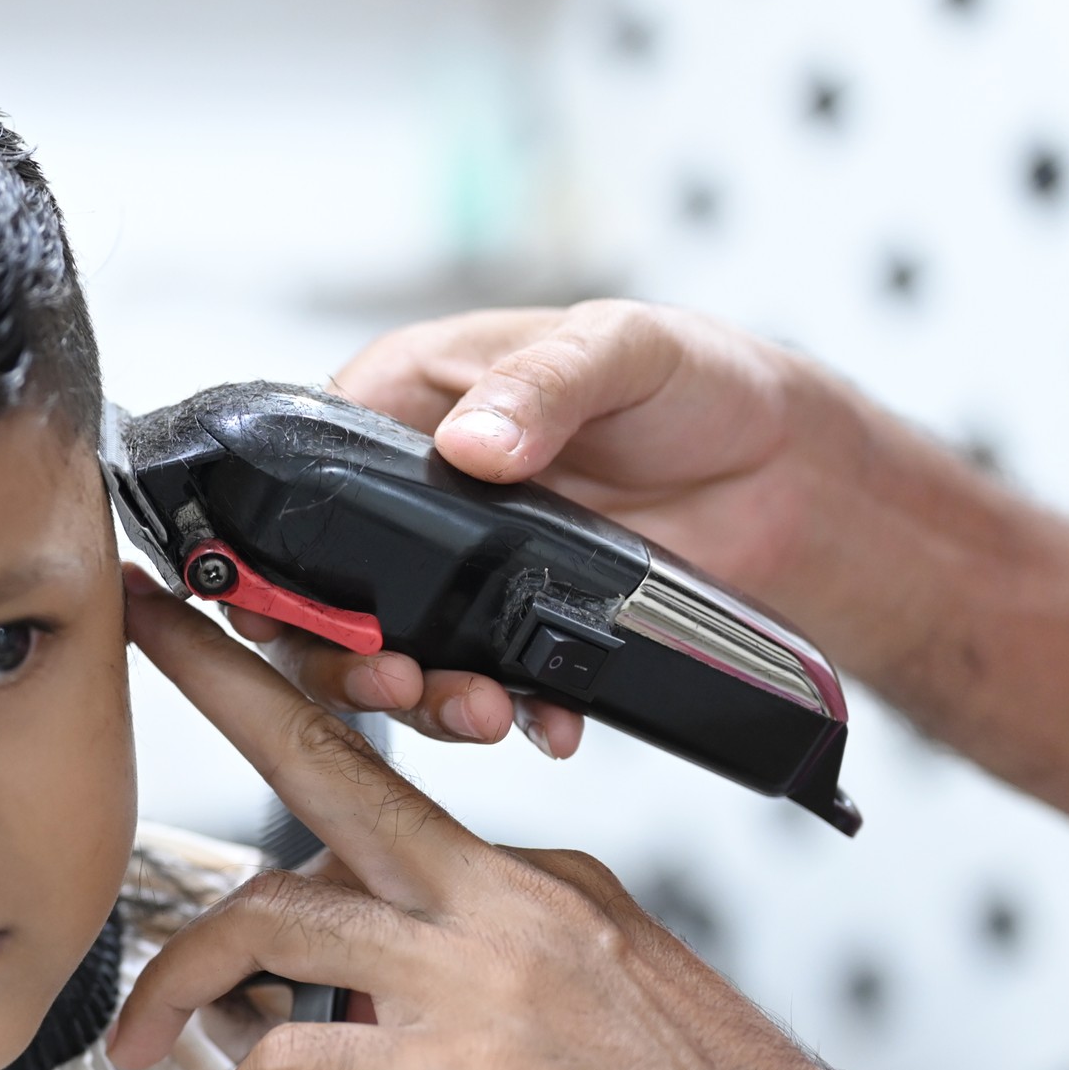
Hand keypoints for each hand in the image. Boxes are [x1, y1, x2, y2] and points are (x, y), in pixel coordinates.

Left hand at [113, 566, 889, 1069]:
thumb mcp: (595, 979)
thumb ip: (485, 942)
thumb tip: (386, 948)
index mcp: (526, 877)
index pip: (378, 773)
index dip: (287, 695)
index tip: (218, 641)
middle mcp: (499, 901)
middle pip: (326, 769)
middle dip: (221, 681)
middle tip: (142, 636)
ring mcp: (483, 977)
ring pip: (278, 919)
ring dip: (183, 975)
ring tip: (146, 1034)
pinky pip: (301, 1057)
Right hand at [228, 300, 869, 758]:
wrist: (795, 476)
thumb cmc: (699, 379)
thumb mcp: (619, 347)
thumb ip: (542, 386)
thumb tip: (471, 441)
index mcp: (409, 400)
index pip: (299, 474)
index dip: (273, 546)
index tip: (276, 604)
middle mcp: (422, 492)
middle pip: (329, 590)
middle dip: (344, 652)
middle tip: (388, 678)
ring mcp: (467, 572)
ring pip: (398, 654)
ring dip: (425, 699)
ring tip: (478, 708)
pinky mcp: (521, 629)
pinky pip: (490, 687)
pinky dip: (515, 717)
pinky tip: (550, 722)